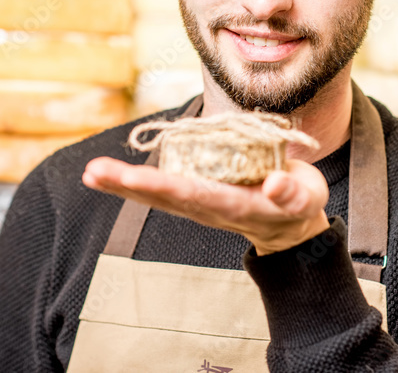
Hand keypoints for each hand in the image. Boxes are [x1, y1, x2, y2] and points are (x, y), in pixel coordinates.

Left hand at [82, 157, 330, 254]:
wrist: (292, 224)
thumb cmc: (299, 206)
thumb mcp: (305, 199)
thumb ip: (291, 193)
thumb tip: (273, 184)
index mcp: (234, 205)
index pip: (193, 193)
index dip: (162, 185)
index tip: (133, 179)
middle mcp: (209, 206)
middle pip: (163, 196)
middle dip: (129, 185)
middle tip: (96, 173)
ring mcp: (199, 202)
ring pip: (156, 193)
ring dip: (122, 184)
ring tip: (92, 173)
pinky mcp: (196, 194)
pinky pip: (160, 187)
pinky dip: (132, 182)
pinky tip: (108, 174)